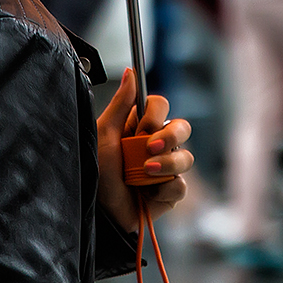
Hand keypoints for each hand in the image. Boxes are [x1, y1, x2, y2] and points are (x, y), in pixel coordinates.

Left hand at [96, 68, 193, 233]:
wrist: (98, 211)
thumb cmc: (96, 171)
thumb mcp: (105, 134)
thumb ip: (121, 103)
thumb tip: (131, 71)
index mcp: (139, 127)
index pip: (161, 106)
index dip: (155, 114)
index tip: (140, 126)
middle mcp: (156, 145)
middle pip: (182, 128)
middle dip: (171, 136)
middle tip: (150, 147)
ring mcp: (165, 169)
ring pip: (186, 157)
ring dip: (167, 165)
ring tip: (145, 172)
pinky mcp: (169, 193)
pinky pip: (180, 185)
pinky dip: (164, 188)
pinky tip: (147, 193)